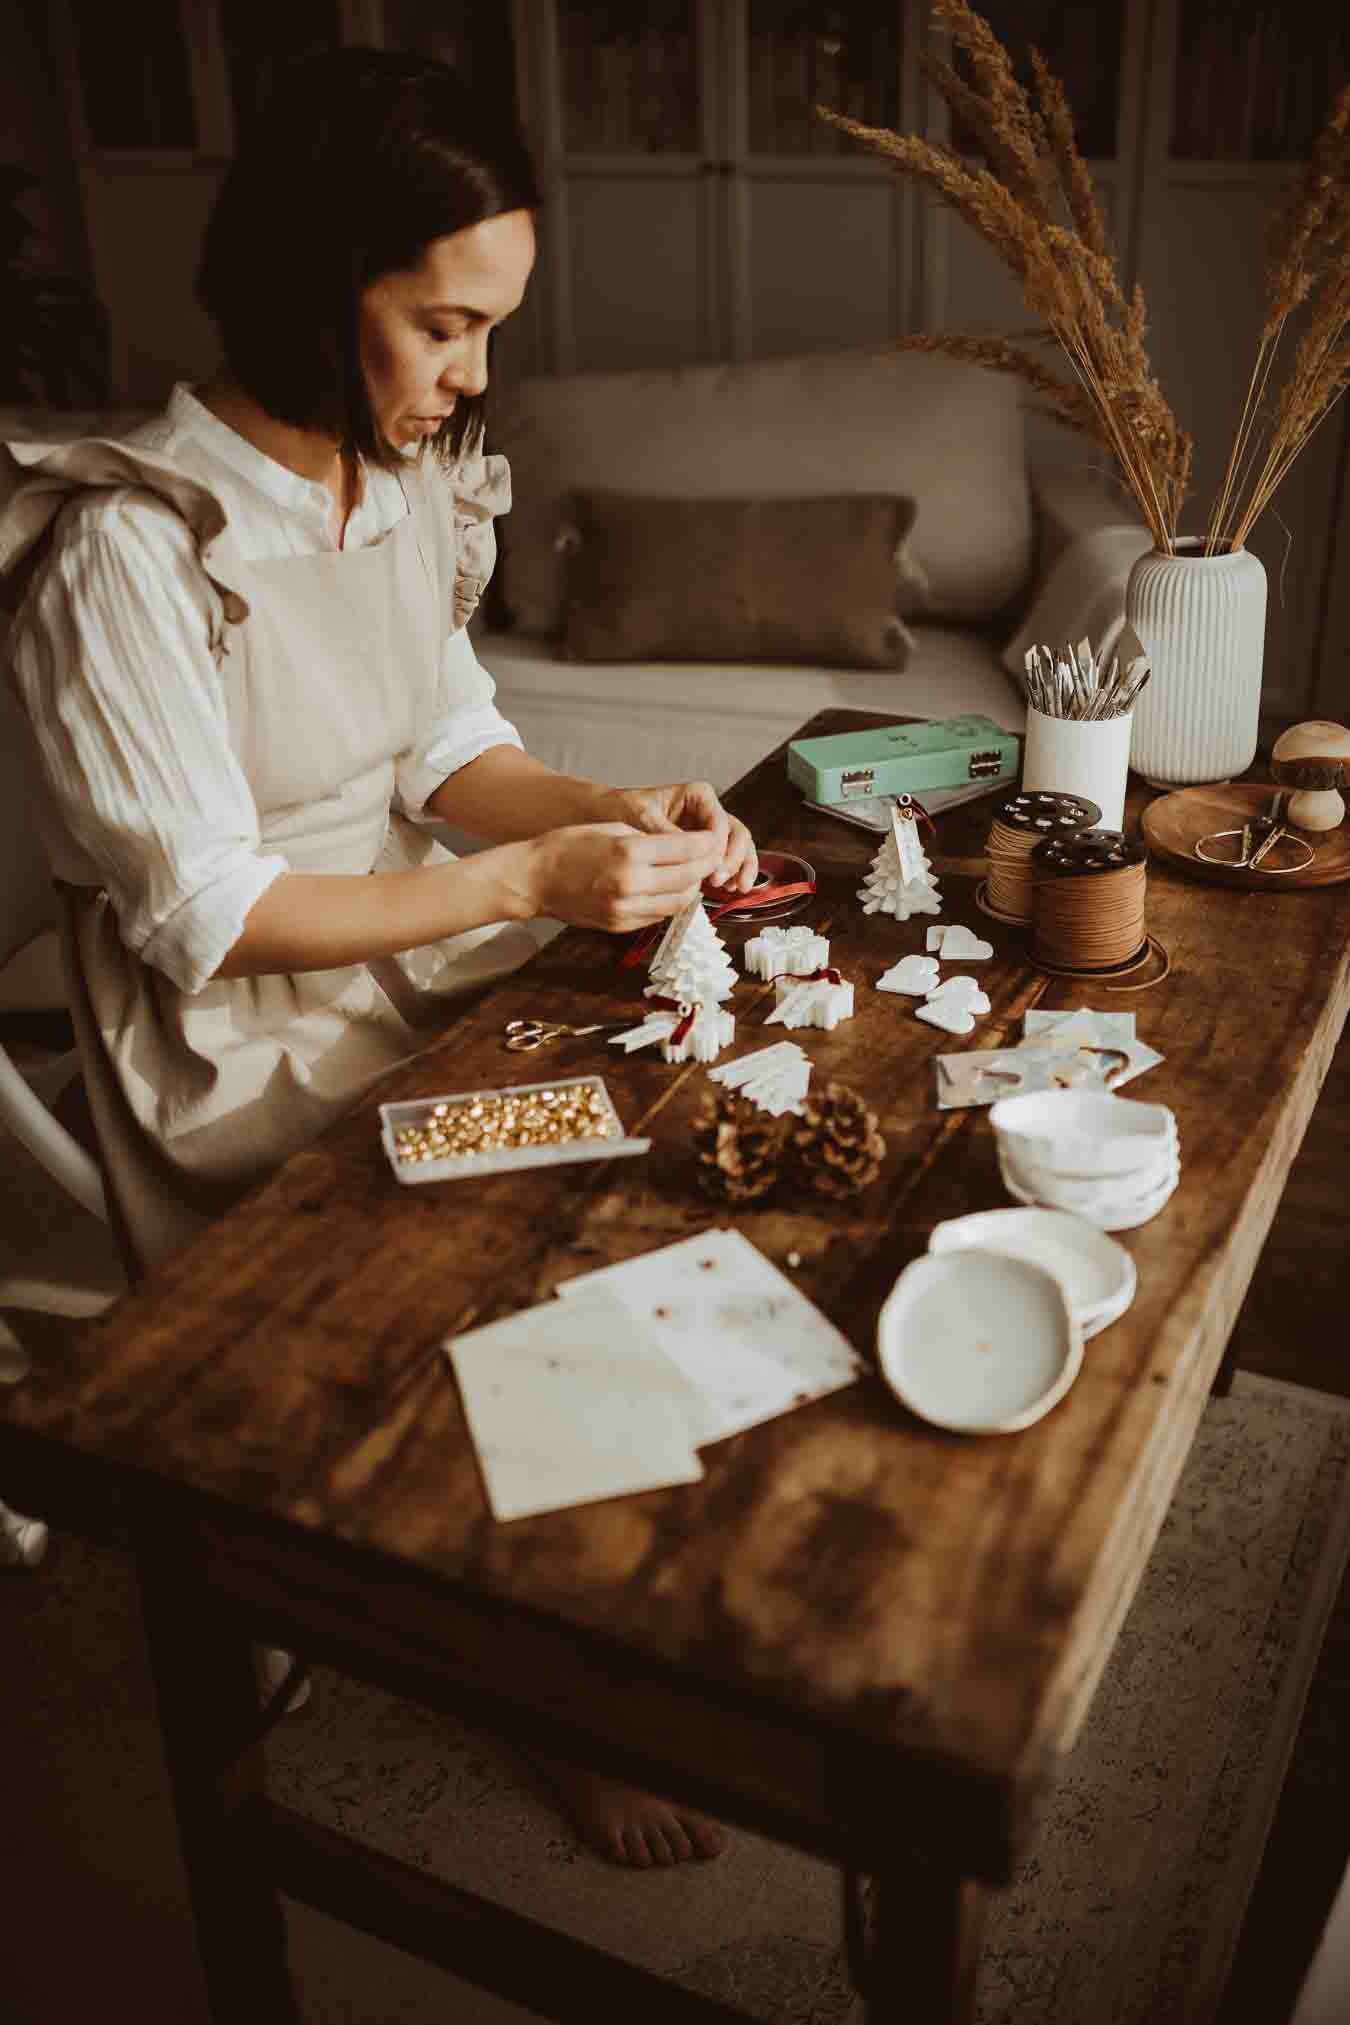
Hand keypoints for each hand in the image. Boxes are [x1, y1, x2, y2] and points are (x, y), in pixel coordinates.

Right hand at [523, 822, 723, 932]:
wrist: (534, 879)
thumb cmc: (569, 845)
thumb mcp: (612, 827)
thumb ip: (652, 839)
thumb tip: (688, 848)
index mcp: (628, 853)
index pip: (686, 850)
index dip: (707, 844)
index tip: (714, 838)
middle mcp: (630, 884)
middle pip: (688, 878)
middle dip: (706, 866)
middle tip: (712, 856)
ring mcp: (625, 909)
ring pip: (679, 902)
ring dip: (692, 887)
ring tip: (694, 873)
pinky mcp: (620, 925)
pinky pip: (658, 915)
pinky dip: (670, 902)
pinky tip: (670, 889)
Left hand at [600, 781, 758, 893]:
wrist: (604, 818)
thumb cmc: (621, 809)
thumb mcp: (641, 817)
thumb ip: (668, 833)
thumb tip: (691, 853)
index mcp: (698, 796)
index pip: (719, 820)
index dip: (719, 844)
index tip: (712, 862)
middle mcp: (707, 812)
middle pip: (736, 834)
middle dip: (735, 857)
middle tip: (721, 878)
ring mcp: (707, 833)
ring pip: (737, 849)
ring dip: (739, 868)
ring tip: (733, 888)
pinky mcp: (702, 852)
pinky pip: (724, 862)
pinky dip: (730, 876)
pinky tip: (729, 890)